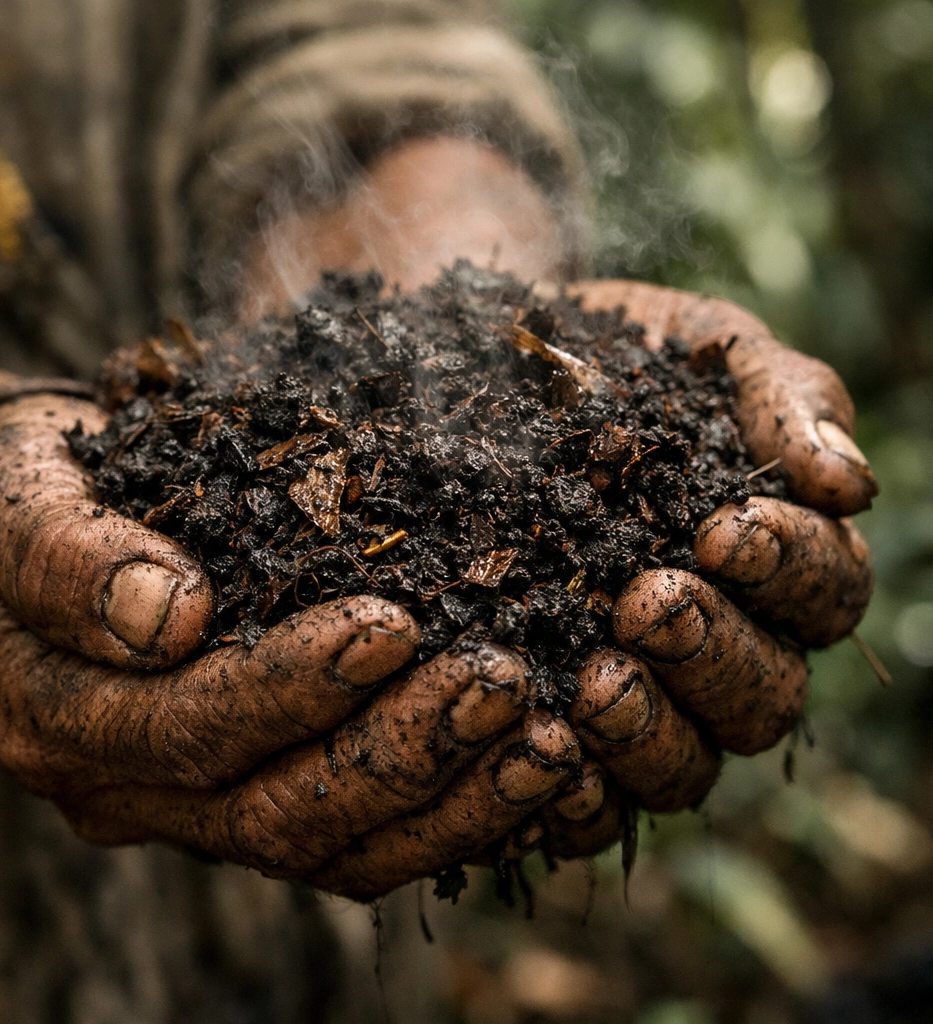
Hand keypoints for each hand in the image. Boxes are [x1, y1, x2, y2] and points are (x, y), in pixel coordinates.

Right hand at [0, 393, 588, 892]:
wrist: (29, 517)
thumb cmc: (22, 495)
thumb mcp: (17, 502)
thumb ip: (69, 560)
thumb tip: (168, 616)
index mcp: (64, 722)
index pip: (186, 731)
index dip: (290, 688)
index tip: (392, 623)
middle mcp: (131, 789)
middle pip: (273, 813)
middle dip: (398, 752)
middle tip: (505, 683)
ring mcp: (200, 806)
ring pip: (333, 848)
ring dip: (448, 802)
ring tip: (550, 741)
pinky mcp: (261, 791)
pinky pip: (360, 836)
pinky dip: (451, 812)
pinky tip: (531, 768)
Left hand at [501, 283, 878, 863]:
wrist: (481, 366)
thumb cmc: (610, 353)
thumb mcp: (700, 345)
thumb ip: (782, 396)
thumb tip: (848, 482)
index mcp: (770, 561)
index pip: (820, 591)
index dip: (787, 570)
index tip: (722, 532)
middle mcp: (716, 643)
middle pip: (761, 693)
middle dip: (712, 653)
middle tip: (647, 604)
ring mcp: (641, 697)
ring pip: (684, 763)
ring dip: (649, 734)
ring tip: (593, 683)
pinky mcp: (558, 732)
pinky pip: (587, 801)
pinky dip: (573, 797)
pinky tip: (541, 759)